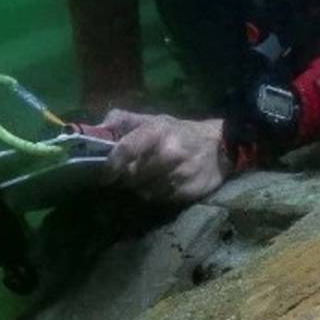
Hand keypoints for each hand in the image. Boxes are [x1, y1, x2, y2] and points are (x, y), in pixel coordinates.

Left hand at [101, 109, 239, 202]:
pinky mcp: (186, 193)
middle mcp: (168, 153)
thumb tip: (96, 129)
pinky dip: (156, 194)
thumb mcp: (155, 119)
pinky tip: (164, 184)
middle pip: (130, 176)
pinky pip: (159, 199)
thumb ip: (123, 120)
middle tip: (129, 173)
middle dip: (125, 177)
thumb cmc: (181, 132)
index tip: (103, 174)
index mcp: (157, 132)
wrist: (222, 147)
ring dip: (141, 187)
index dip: (109, 165)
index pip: (125, 150)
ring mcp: (178, 175)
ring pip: (143, 191)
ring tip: (149, 177)